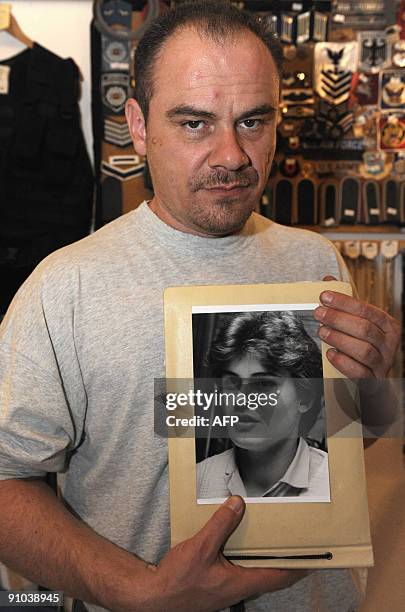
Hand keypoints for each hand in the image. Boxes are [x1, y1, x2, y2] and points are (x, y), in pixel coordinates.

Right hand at [144, 496, 306, 611]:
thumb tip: (237, 505)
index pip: (280, 577)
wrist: (153, 597)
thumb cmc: (177, 582)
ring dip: (263, 558)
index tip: (314, 558)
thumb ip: (221, 524)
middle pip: (270, 575)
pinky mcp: (215, 584)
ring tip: (270, 539)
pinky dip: (244, 556)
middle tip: (295, 544)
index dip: (299, 567)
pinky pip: (237, 569)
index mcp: (240, 583)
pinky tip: (236, 542)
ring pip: (253, 572)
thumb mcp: (201, 547)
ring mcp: (226, 588)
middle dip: (284, 560)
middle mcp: (237, 588)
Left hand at [314, 276, 399, 377]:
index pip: (368, 310)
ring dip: (339, 338)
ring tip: (321, 331)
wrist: (373, 381)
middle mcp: (389, 345)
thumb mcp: (359, 323)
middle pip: (365, 329)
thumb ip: (346, 304)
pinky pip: (359, 372)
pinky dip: (343, 362)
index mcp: (389, 326)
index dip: (345, 302)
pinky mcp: (373, 381)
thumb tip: (328, 280)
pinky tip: (330, 354)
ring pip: (364, 350)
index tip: (324, 296)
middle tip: (318, 313)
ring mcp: (383, 364)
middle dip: (338, 319)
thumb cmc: (364, 346)